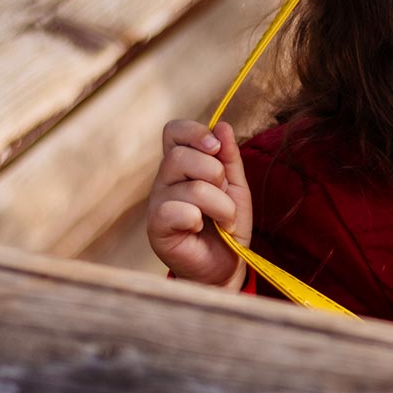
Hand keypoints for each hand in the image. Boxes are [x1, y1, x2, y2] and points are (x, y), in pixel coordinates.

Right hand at [146, 120, 251, 289]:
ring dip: (220, 205)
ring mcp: (157, 204)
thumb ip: (229, 158)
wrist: (225, 266)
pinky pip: (176, 211)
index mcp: (181, 165)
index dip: (195, 132)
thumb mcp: (236, 187)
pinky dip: (198, 219)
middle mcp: (164, 180)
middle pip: (181, 155)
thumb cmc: (227, 225)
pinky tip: (199, 229)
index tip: (216, 147)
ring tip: (224, 220)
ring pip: (191, 187)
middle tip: (224, 195)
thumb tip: (223, 126)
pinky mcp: (156, 228)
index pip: (173, 131)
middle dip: (215, 174)